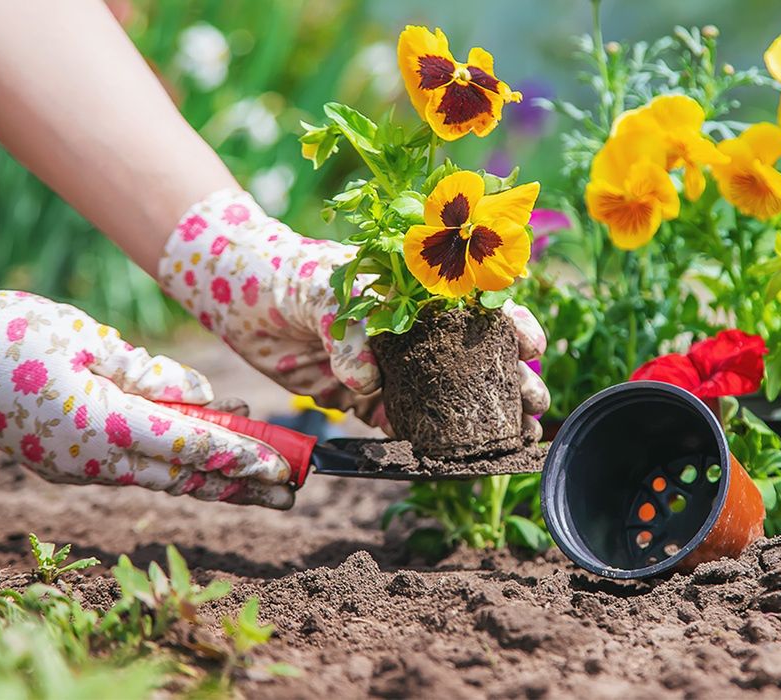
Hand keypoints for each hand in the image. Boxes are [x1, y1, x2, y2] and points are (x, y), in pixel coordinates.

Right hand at [0, 279, 293, 508]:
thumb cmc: (12, 333)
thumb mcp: (92, 341)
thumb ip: (154, 376)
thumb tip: (208, 399)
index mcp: (102, 425)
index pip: (193, 446)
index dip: (245, 457)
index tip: (287, 467)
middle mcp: (92, 460)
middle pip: (184, 476)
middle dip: (241, 486)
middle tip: (292, 492)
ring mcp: (75, 468)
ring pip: (159, 477)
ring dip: (209, 478)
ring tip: (260, 484)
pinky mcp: (65, 463)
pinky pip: (131, 468)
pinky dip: (170, 463)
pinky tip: (200, 456)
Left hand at [158, 190, 550, 435]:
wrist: (245, 298)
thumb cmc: (296, 274)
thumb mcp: (328, 290)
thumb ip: (350, 331)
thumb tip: (366, 381)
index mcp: (421, 294)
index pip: (479, 307)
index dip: (511, 325)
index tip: (532, 345)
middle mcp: (417, 333)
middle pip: (477, 359)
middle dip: (512, 381)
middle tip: (535, 405)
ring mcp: (394, 369)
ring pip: (449, 397)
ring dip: (483, 418)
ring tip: (516, 437)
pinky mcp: (366, 400)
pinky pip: (402, 425)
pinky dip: (427, 441)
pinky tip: (455, 457)